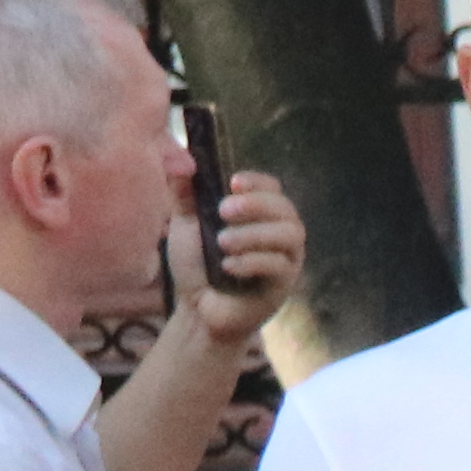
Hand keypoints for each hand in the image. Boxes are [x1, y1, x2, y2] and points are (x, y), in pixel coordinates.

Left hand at [195, 170, 301, 334]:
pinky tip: (228, 267)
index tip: (233, 182)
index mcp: (260, 215)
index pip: (273, 189)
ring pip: (290, 235)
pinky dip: (252, 262)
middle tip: (225, 211)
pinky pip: (279, 266)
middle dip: (257, 205)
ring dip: (255, 235)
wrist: (199, 309)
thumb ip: (185, 195)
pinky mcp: (284, 284)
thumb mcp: (186, 225)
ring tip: (223, 243)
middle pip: (286, 209)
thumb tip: (180, 161)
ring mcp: (286, 259)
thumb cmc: (196, 265)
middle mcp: (279, 233)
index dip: (258, 182)